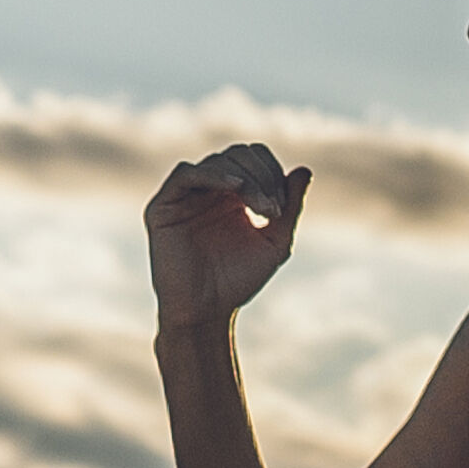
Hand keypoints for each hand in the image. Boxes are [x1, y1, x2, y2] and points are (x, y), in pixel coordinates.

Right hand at [146, 142, 310, 330]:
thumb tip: (304, 170)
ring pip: (217, 162)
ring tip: (261, 208)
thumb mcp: (275, 242)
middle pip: (238, 155)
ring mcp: (184, 196)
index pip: (253, 159)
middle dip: (262, 176)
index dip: (272, 173)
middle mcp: (207, 190)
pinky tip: (235, 188)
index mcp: (231, 194)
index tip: (282, 208)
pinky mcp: (163, 207)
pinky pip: (186, 175)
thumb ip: (291, 207)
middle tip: (272, 209)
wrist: (205, 312)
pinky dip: (213, 175)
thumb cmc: (237, 281)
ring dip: (246, 178)